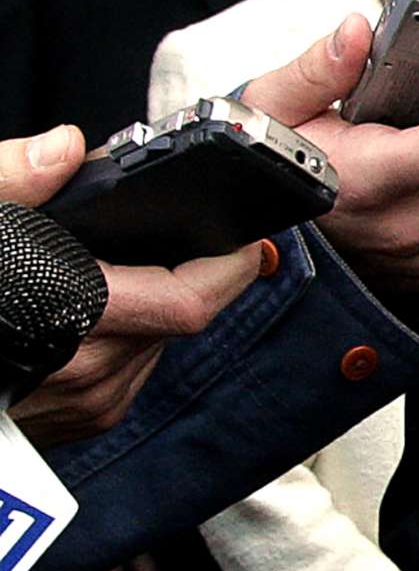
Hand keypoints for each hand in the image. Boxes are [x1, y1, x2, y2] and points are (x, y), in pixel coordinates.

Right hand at [1, 124, 259, 443]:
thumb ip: (12, 179)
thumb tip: (63, 148)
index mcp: (74, 315)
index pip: (190, 300)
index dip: (231, 267)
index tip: (244, 237)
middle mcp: (91, 371)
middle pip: (181, 317)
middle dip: (187, 274)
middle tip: (170, 237)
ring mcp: (91, 403)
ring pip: (160, 343)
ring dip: (154, 307)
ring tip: (114, 273)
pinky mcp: (86, 422)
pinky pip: (134, 370)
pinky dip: (129, 338)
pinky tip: (94, 313)